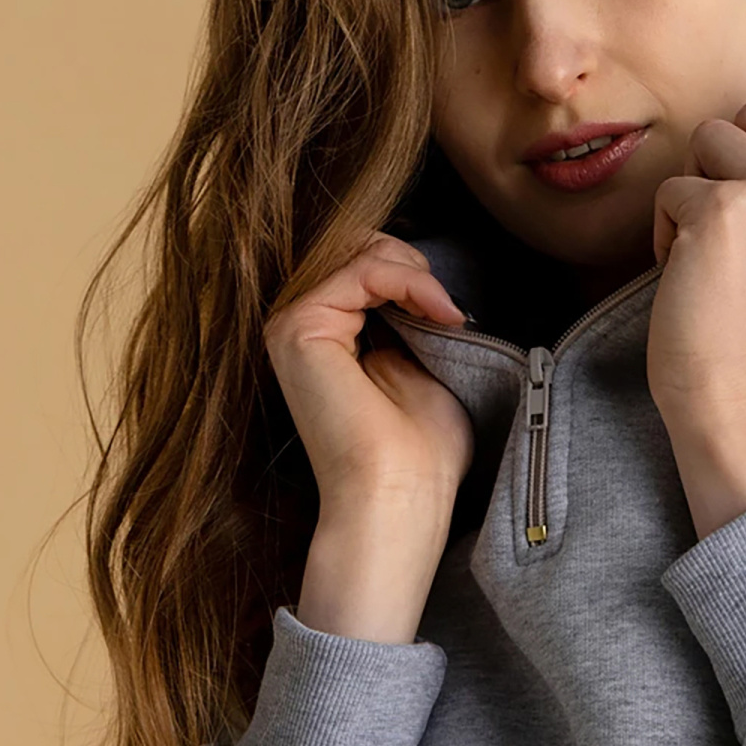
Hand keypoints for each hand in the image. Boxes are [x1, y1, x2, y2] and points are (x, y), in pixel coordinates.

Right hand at [265, 232, 476, 515]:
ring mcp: (292, 326)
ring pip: (361, 253)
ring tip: (446, 314)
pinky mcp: (298, 329)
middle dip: (413, 265)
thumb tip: (426, 282)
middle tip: (447, 310)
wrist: (400, 496)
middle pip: (358, 249)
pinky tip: (438, 312)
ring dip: (417, 274)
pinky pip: (362, 270)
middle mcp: (300, 328)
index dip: (414, 275)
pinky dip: (410, 281)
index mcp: (326, 338)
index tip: (454, 315)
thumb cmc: (418, 453)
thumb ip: (412, 321)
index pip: (365, 268)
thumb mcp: (422, 365)